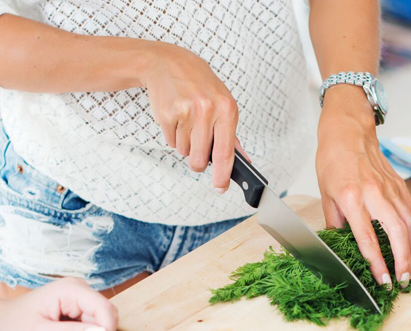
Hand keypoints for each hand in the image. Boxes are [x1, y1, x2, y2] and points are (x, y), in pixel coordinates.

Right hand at [140, 43, 242, 191]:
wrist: (169, 63)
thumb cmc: (200, 85)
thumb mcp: (223, 103)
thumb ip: (232, 135)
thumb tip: (243, 160)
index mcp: (227, 109)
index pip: (226, 152)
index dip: (223, 175)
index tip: (221, 187)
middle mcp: (207, 110)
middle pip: (200, 159)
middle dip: (198, 161)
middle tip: (198, 147)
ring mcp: (186, 112)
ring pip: (184, 152)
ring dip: (185, 144)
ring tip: (187, 122)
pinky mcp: (167, 114)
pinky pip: (170, 142)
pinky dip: (173, 135)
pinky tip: (177, 117)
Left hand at [316, 86, 410, 285]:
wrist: (348, 132)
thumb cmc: (333, 161)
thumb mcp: (326, 195)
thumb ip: (335, 223)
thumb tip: (341, 247)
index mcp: (352, 198)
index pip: (367, 238)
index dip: (377, 263)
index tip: (383, 281)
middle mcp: (374, 194)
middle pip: (396, 233)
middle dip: (402, 260)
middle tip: (403, 279)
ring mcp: (390, 189)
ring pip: (410, 224)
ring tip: (410, 268)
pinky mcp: (400, 186)